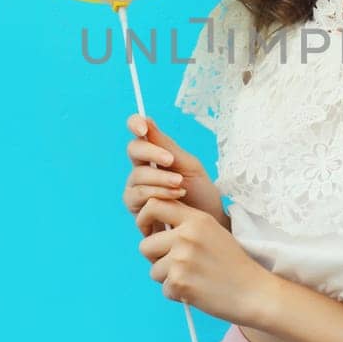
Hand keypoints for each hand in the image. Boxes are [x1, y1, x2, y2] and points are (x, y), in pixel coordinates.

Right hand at [124, 114, 226, 228]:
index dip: (135, 125)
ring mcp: (136, 189)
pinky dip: (157, 194)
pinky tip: (176, 198)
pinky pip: (137, 196)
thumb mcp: (189, 166)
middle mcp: (142, 170)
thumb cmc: (201, 194)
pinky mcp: (137, 210)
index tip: (142, 127)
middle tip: (171, 160)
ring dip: (159, 179)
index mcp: (155, 155)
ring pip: (136, 175)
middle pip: (134, 151)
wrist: (208, 222)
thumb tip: (146, 119)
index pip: (139, 134)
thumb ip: (166, 146)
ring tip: (181, 185)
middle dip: (152, 154)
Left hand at [136, 198, 277, 326]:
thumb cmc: (233, 265)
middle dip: (156, 259)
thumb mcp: (213, 232)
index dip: (145, 220)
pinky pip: (164, 289)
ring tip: (194, 278)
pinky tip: (198, 291)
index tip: (150, 233)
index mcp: (196, 219)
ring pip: (153, 270)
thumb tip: (152, 229)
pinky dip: (177, 294)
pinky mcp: (179, 282)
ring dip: (168, 278)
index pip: (154, 206)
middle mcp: (187, 235)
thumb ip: (186, 226)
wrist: (255, 292)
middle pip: (145, 245)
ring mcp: (182, 258)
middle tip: (178, 266)